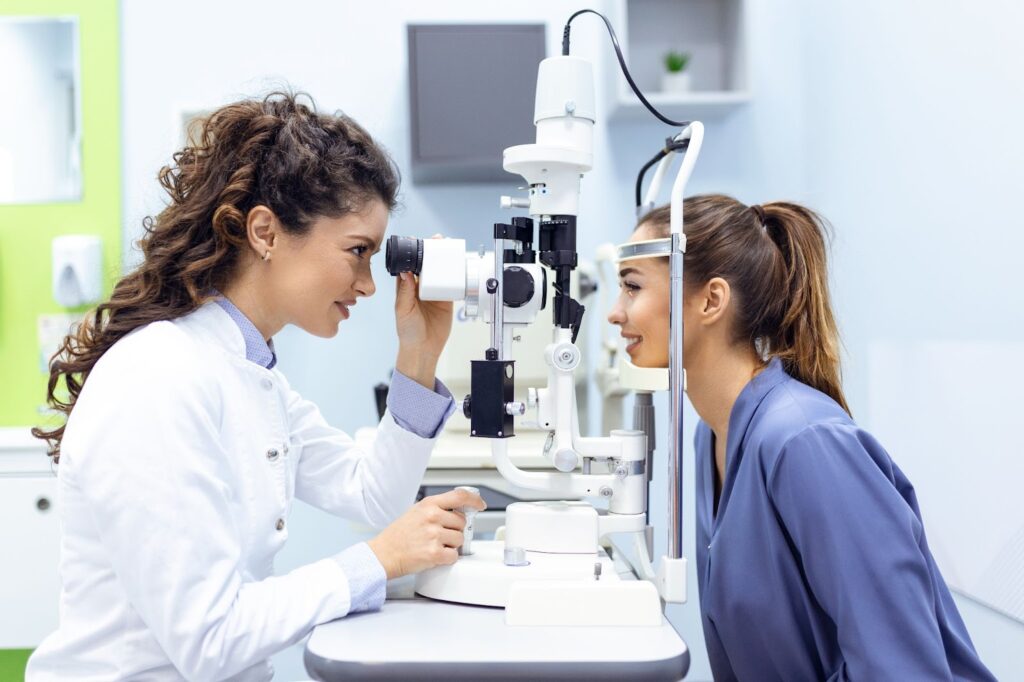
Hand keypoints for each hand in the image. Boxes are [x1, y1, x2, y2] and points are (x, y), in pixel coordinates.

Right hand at [366, 488, 486, 579]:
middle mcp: (432, 517)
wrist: (384, 554)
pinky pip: (454, 556)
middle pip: (462, 523)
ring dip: (451, 545)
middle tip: (439, 536)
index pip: (460, 496)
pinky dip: (447, 559)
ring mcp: (434, 534)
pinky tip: (433, 555)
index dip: (474, 500)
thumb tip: (460, 511)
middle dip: (455, 531)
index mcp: (429, 504)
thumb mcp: (416, 512)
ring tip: (433, 545)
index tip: (480, 505)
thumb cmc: (399, 535)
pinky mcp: (434, 553)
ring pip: (460, 540)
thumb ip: (437, 509)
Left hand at [394, 235, 452, 387]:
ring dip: (443, 261)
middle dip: (431, 252)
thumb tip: (405, 273)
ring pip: (439, 273)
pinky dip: (455, 277)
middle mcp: (420, 288)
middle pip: (426, 265)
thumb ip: (405, 292)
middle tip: (437, 240)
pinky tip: (457, 269)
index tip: (416, 241)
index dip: (412, 252)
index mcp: (406, 288)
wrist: (423, 349)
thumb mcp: (403, 310)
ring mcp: (434, 293)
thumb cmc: (408, 332)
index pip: (409, 265)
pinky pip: (451, 285)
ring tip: (448, 250)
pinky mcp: (446, 301)